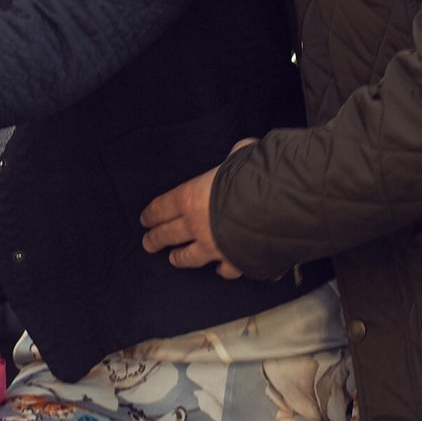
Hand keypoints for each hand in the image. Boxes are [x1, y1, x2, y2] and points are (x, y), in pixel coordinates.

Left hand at [138, 139, 254, 278]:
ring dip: (179, 258)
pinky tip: (220, 271)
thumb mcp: (240, 156)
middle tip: (148, 243)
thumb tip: (240, 150)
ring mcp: (213, 247)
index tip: (144, 219)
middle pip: (168, 234)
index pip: (162, 207)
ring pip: (189, 257)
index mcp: (190, 198)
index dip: (151, 214)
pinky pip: (224, 270)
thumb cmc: (253, 178)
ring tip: (173, 259)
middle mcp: (196, 225)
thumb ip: (234, 156)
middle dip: (155, 239)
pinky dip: (222, 271)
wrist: (277, 210)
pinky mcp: (233, 262)